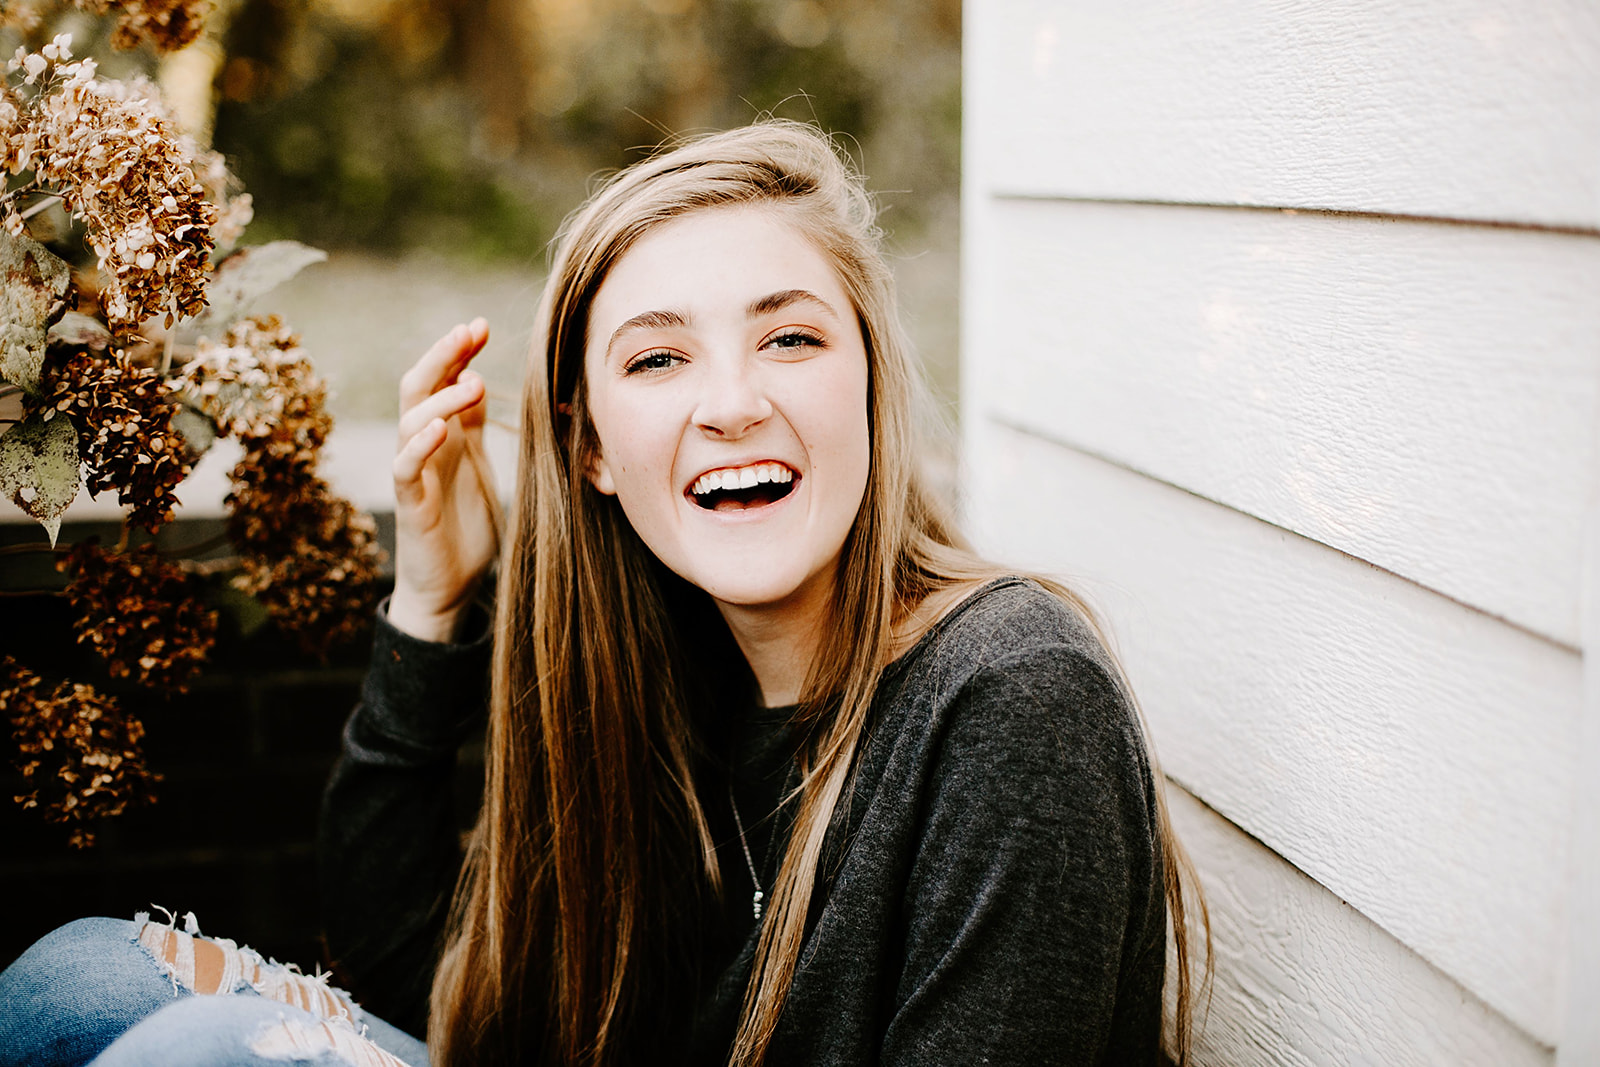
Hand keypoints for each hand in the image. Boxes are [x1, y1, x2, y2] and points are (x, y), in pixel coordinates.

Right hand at [388, 318, 499, 642]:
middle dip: (442, 356)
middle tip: (468, 330)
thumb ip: (476, 428)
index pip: (444, 380)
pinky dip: (419, 445)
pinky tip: (440, 429)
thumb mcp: (480, 467)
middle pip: (420, 387)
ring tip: (473, 383)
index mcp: (446, 436)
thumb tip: (480, 379)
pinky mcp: (412, 505)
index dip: (459, 352)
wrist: (451, 587)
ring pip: (411, 421)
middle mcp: (425, 447)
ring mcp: (415, 473)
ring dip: (441, 397)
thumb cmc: (466, 527)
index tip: (481, 325)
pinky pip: (405, 468)